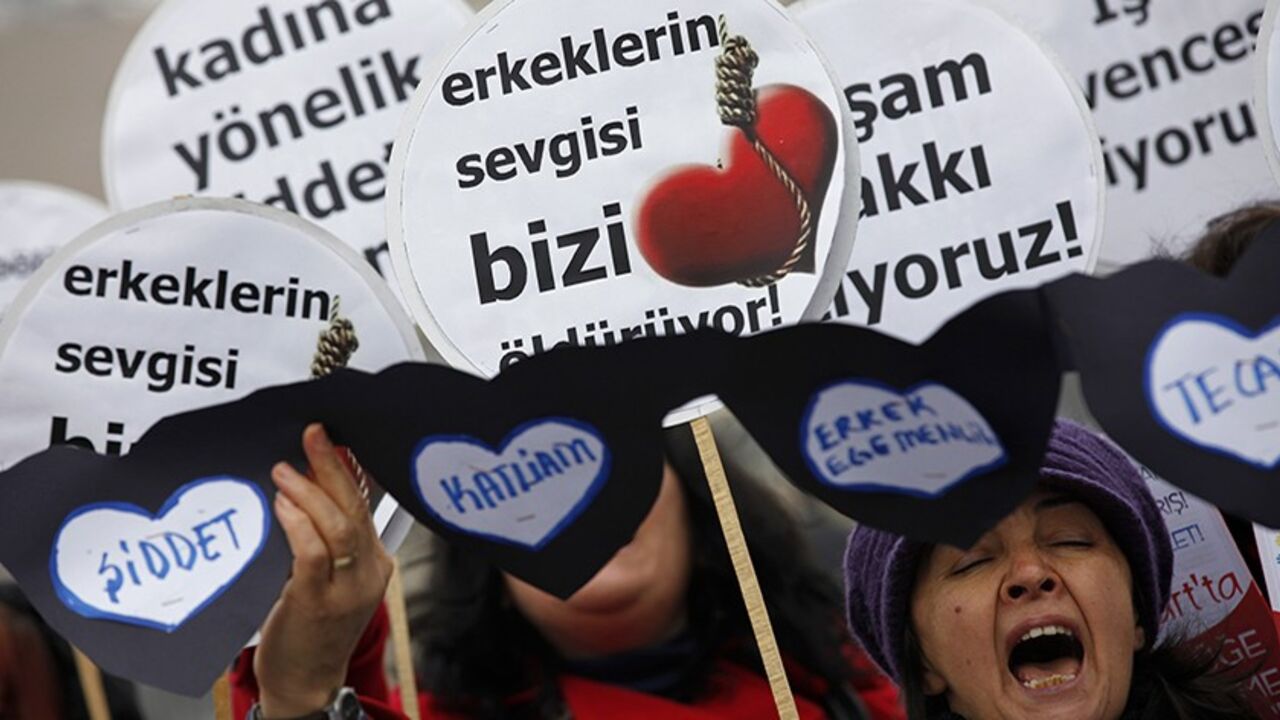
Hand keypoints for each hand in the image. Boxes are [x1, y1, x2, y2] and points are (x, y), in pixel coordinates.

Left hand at [254, 423, 392, 716]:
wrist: (305, 682)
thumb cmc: (311, 629)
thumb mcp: (328, 577)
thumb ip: (322, 538)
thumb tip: (303, 486)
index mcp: (377, 562)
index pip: (367, 504)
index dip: (348, 469)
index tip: (330, 439)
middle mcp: (370, 572)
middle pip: (357, 507)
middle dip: (334, 465)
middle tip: (312, 435)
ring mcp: (348, 589)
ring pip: (339, 526)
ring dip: (310, 492)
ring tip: (286, 470)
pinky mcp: (319, 603)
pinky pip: (313, 553)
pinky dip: (298, 524)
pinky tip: (283, 507)